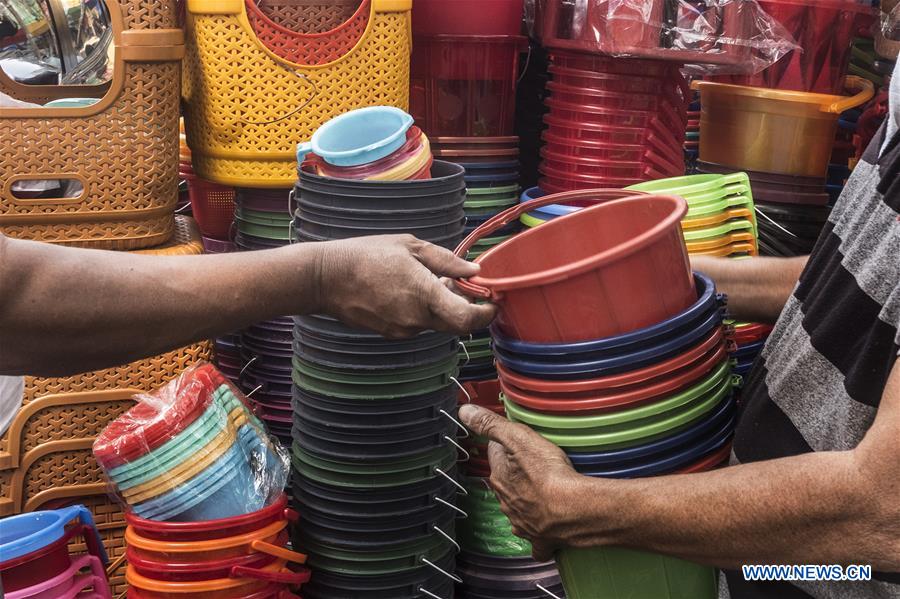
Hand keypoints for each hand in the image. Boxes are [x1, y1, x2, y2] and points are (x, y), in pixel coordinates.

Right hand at [315, 235, 495, 337]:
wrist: (325, 278)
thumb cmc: (366, 255)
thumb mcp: (410, 246)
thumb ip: (446, 261)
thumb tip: (473, 270)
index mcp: (424, 295)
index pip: (468, 319)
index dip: (485, 314)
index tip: (492, 301)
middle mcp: (416, 319)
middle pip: (456, 324)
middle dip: (466, 306)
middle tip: (462, 284)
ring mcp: (402, 330)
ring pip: (437, 323)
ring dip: (442, 306)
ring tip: (427, 279)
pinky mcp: (391, 333)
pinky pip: (418, 324)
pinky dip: (423, 311)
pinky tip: (408, 290)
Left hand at [459, 404, 592, 561]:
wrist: (574, 511)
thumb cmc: (549, 474)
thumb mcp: (518, 438)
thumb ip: (491, 425)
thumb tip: (464, 412)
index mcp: (499, 477)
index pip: (495, 455)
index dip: (504, 444)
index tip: (513, 439)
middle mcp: (506, 501)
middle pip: (506, 481)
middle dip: (513, 473)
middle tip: (530, 463)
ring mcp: (522, 521)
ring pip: (516, 508)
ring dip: (523, 500)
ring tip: (539, 491)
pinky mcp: (541, 538)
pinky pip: (535, 540)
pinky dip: (537, 534)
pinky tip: (542, 530)